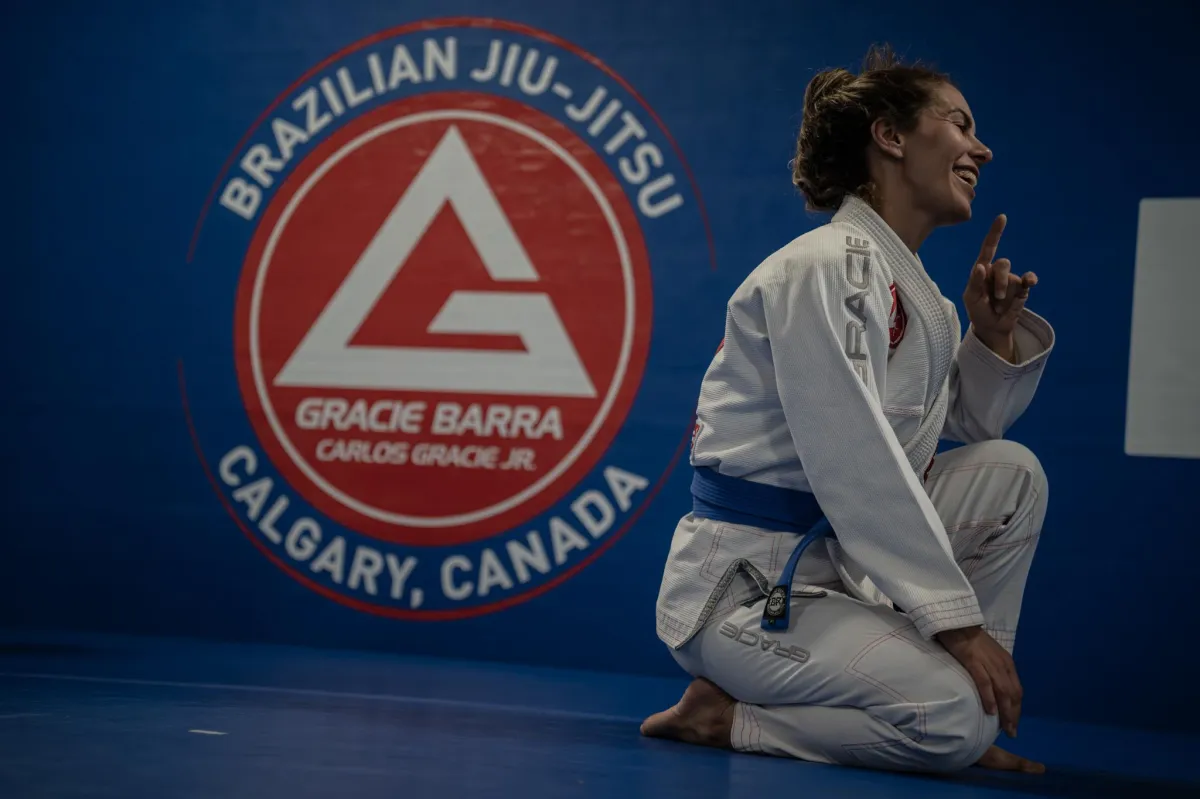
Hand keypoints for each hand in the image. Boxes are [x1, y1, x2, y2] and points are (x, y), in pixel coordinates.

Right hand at [937, 625, 1022, 738]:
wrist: (956, 622)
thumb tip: (995, 691)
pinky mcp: (974, 661)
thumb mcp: (988, 656)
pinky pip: (985, 684)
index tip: (1014, 723)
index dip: (1017, 709)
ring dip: (1005, 712)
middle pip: (1012, 695)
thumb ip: (993, 671)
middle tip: (1012, 732)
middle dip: (1014, 715)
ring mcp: (989, 664)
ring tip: (1005, 728)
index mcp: (1007, 664)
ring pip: (1002, 692)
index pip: (1017, 691)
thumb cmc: (970, 640)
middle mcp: (1002, 665)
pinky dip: (989, 698)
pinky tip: (990, 711)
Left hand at [963, 215, 1037, 351]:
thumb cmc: (978, 310)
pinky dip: (1030, 279)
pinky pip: (1028, 279)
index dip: (995, 233)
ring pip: (1012, 274)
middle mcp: (997, 272)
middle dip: (999, 281)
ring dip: (1005, 288)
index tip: (1002, 217)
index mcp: (981, 270)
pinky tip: (1030, 282)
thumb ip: (975, 283)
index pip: (988, 248)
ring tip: (998, 302)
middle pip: (1002, 263)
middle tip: (994, 298)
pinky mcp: (1021, 288)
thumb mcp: (971, 299)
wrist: (991, 327)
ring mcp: (1010, 279)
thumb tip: (981, 267)